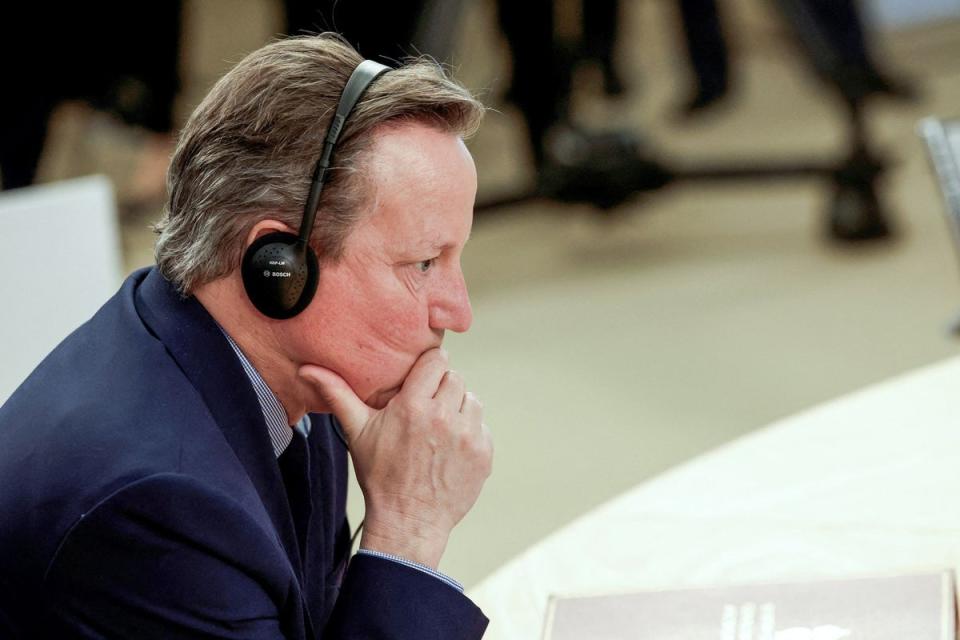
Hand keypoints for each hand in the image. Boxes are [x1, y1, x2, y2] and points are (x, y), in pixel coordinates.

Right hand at [299, 348, 491, 568]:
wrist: (409, 521)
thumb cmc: (380, 475)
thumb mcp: (357, 432)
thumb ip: (337, 394)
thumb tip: (307, 368)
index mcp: (413, 406)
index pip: (437, 360)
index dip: (429, 367)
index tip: (423, 378)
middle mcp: (444, 417)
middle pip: (455, 378)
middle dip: (442, 389)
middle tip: (427, 408)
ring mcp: (468, 436)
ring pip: (471, 400)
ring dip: (458, 409)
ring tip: (439, 428)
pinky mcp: (483, 453)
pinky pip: (482, 427)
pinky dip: (470, 433)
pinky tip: (450, 448)